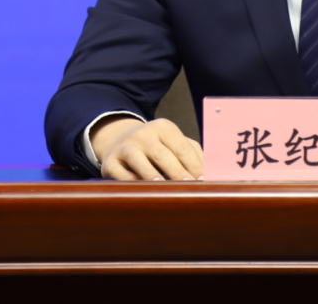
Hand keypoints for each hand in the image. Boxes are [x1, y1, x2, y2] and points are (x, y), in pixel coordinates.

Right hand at [90, 117, 204, 180]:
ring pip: (139, 161)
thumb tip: (207, 175)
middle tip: (190, 187)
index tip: (204, 181)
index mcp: (164, 128)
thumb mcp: (173, 143)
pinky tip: (142, 191)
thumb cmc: (156, 147)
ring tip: (165, 188)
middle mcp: (144, 134)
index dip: (194, 165)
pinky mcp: (110, 162)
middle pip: (162, 155)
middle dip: (177, 172)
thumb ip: (191, 154)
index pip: (182, 148)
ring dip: (152, 175)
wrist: (119, 139)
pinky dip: (131, 182)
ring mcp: (125, 146)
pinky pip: (121, 174)